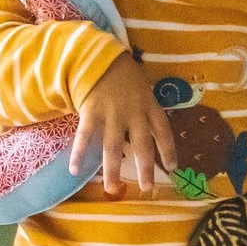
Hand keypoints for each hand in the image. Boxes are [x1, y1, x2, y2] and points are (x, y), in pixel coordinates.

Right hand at [70, 55, 177, 197]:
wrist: (99, 56)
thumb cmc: (124, 74)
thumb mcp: (144, 87)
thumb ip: (147, 108)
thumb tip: (152, 131)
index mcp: (149, 106)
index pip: (163, 132)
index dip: (168, 150)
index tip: (172, 167)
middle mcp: (133, 113)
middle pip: (141, 146)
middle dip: (144, 169)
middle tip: (146, 188)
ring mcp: (111, 114)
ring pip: (113, 147)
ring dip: (112, 170)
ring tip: (112, 189)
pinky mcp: (91, 113)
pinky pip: (85, 137)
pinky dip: (79, 154)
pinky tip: (75, 170)